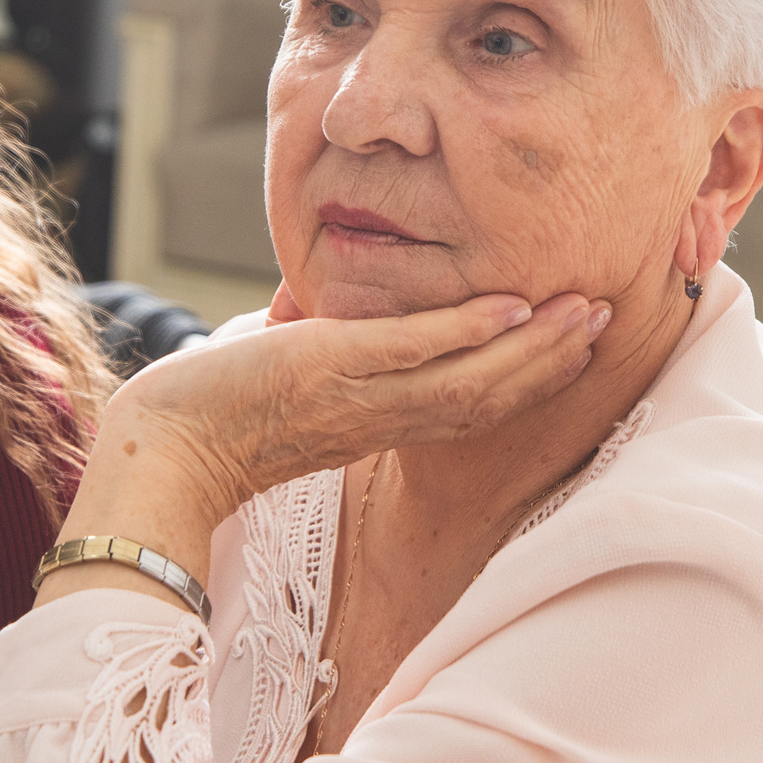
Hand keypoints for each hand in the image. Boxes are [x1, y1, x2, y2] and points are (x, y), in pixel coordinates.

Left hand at [39, 291, 609, 603]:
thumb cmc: (207, 421)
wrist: (157, 455)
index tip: (569, 344)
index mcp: (373, 426)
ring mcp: (359, 399)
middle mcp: (379, 421)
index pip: (465, 405)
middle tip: (606, 319)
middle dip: (552, 362)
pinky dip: (467, 332)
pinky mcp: (329, 374)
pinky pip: (414, 354)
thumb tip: (301, 308)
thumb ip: (307, 351)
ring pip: (469, 380)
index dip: (524, 378)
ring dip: (534, 348)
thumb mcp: (278, 385)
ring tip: (586, 311)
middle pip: (487, 398)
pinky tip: (511, 308)